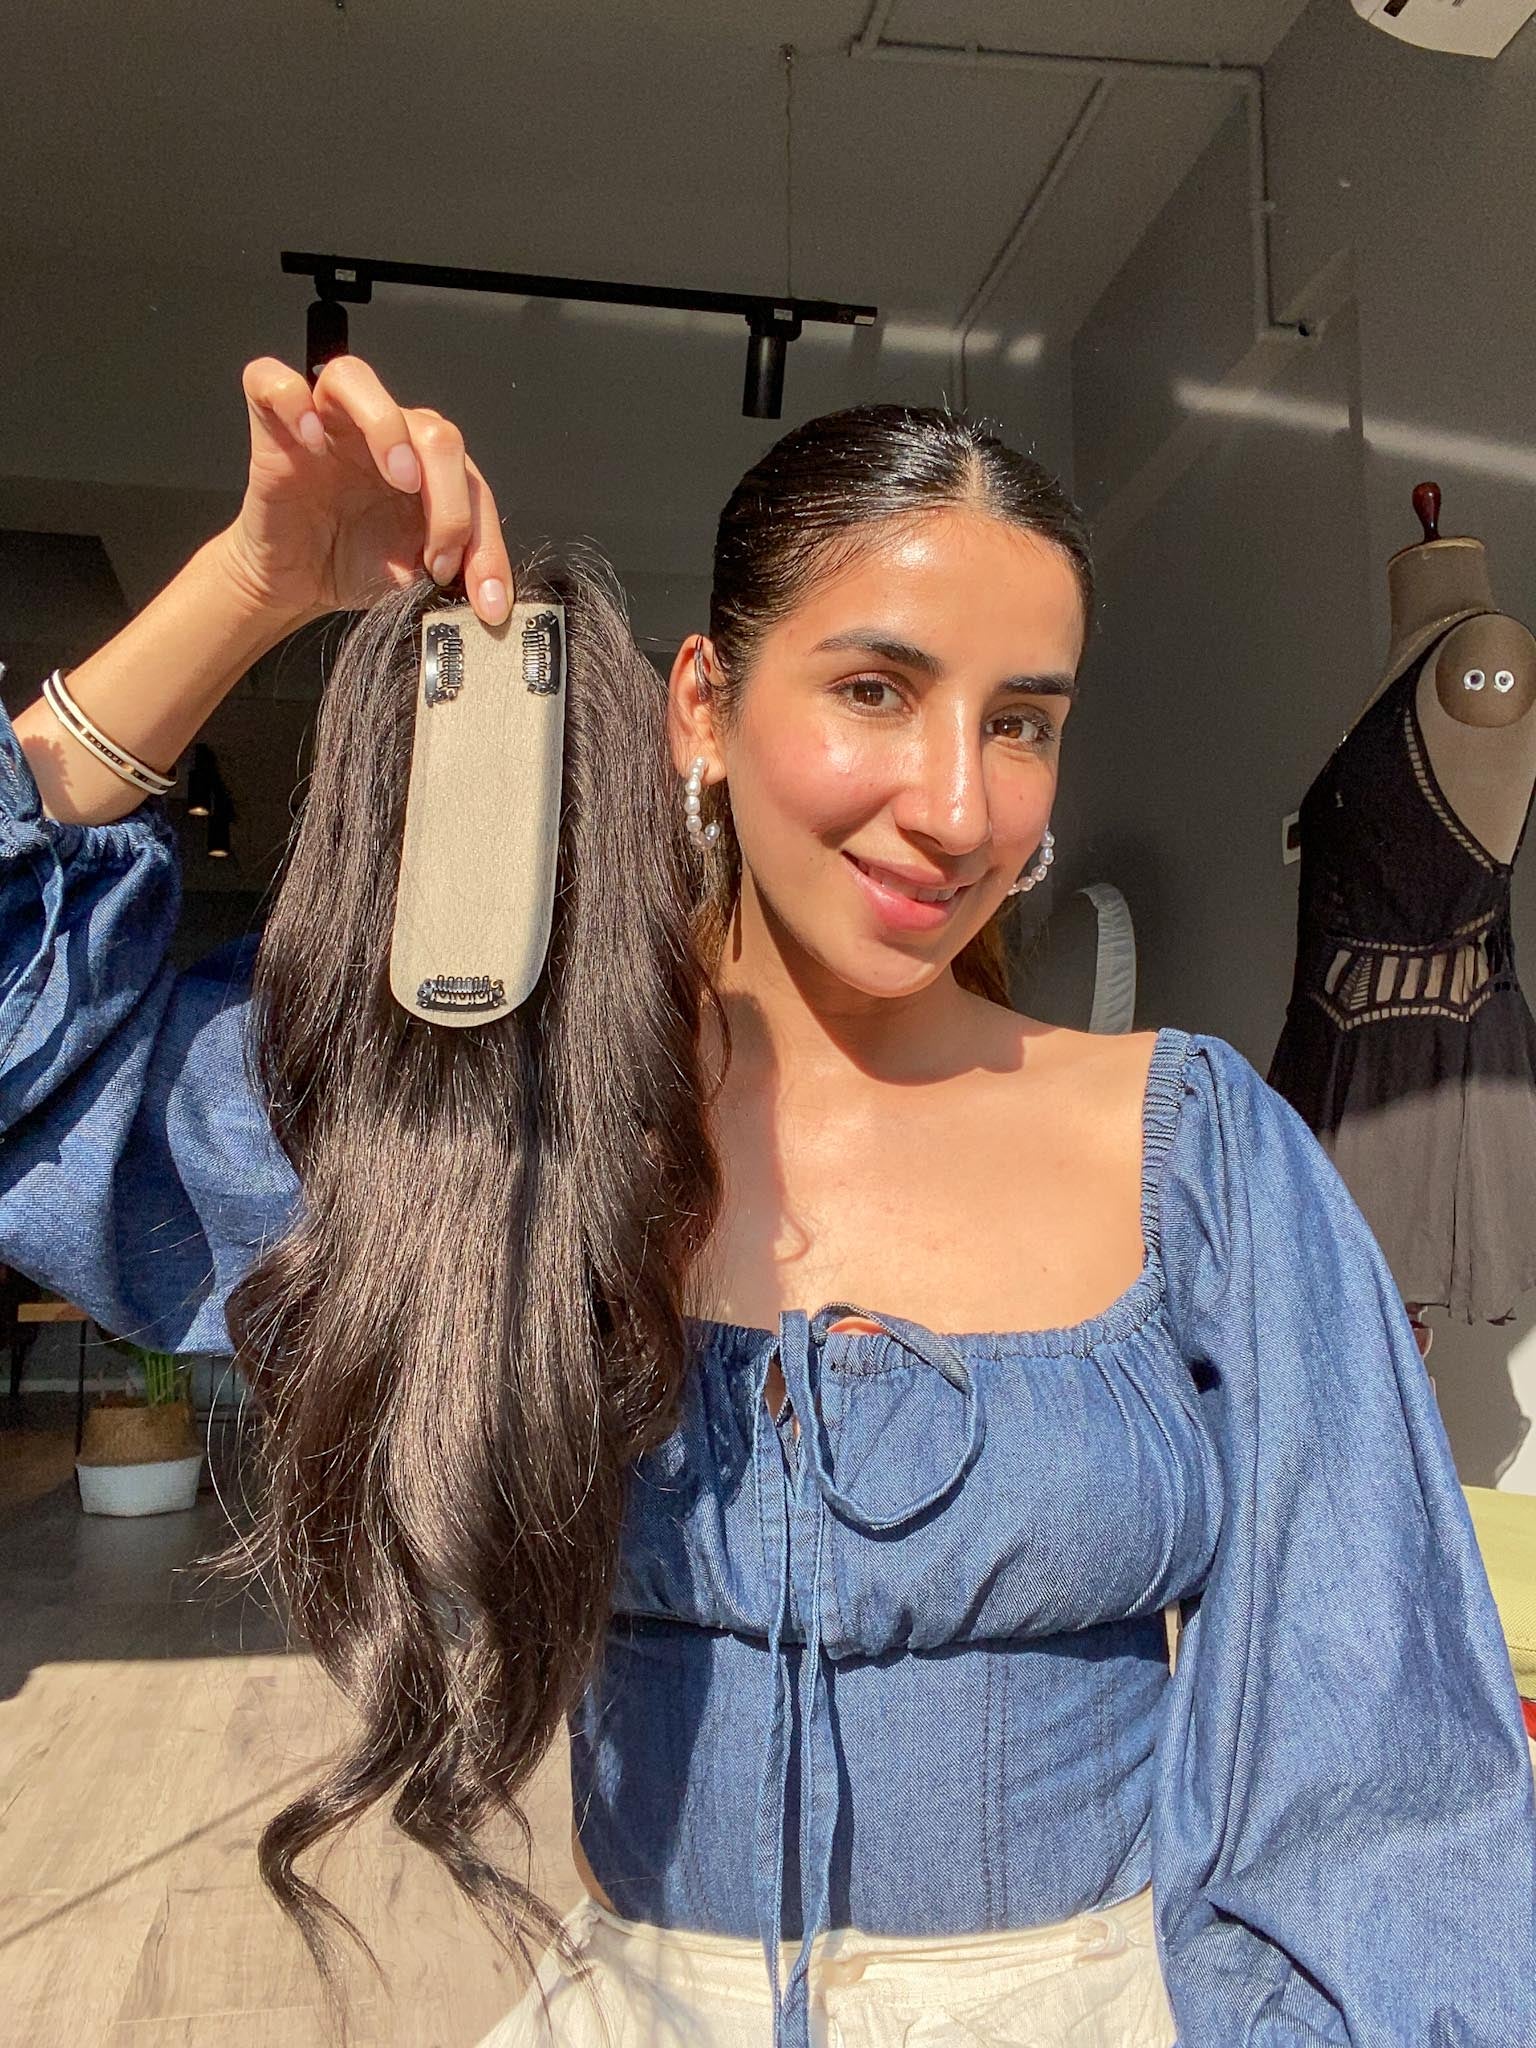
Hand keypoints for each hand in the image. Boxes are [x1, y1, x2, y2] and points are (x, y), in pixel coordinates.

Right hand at [215, 355, 513, 629]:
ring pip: (357, 380)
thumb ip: (453, 572)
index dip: (486, 543)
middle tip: (439, 560)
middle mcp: (385, 432)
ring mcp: (328, 420)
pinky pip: (272, 381)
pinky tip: (310, 442)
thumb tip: (488, 594)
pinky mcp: (273, 423)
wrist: (295, 582)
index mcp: (427, 465)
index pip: (472, 485)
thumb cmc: (353, 565)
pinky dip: (292, 401)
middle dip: (451, 504)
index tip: (484, 599)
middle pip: (433, 433)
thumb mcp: (415, 579)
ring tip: (400, 479)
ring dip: (386, 428)